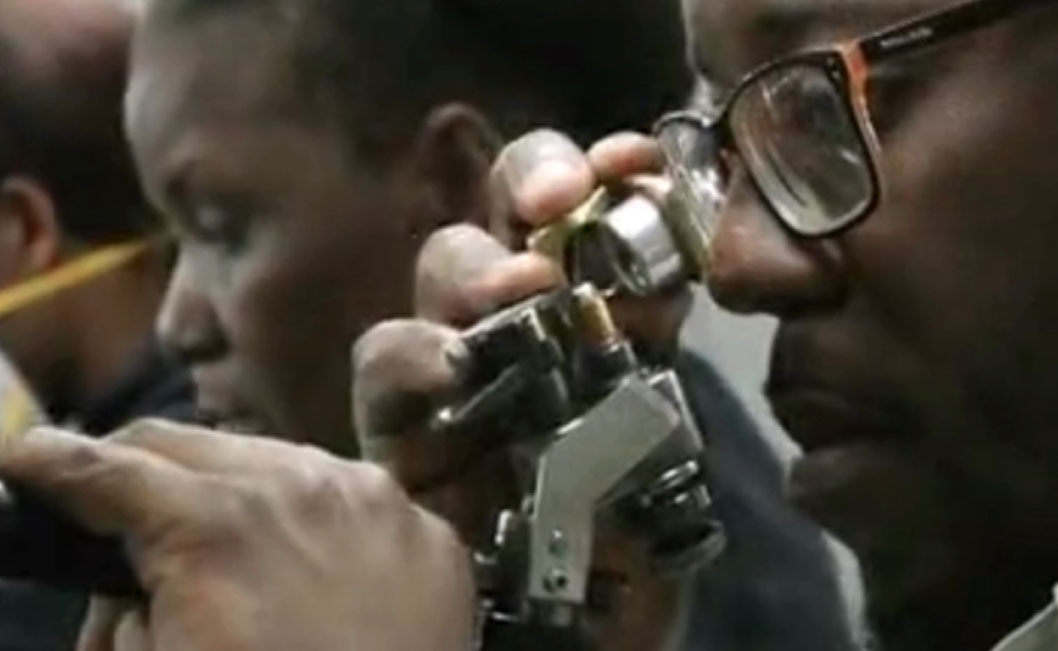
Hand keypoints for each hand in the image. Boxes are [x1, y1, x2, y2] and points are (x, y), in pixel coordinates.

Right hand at [0, 422, 475, 650]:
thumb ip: (122, 618)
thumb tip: (126, 590)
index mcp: (210, 524)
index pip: (101, 467)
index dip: (44, 464)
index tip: (20, 466)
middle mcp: (294, 486)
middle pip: (181, 445)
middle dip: (130, 474)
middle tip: (104, 516)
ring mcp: (369, 502)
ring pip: (268, 458)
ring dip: (223, 489)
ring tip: (209, 552)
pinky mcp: (424, 532)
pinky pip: (346, 498)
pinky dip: (307, 520)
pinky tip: (295, 569)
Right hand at [352, 129, 693, 650]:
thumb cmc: (625, 576)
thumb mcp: (672, 472)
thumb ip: (660, 380)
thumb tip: (667, 273)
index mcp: (601, 325)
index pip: (596, 218)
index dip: (608, 172)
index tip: (638, 160)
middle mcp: (523, 337)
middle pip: (508, 217)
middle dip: (533, 181)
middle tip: (561, 201)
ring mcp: (455, 384)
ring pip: (441, 276)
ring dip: (475, 267)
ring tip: (522, 293)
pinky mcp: (399, 443)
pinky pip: (384, 373)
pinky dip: (413, 356)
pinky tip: (451, 366)